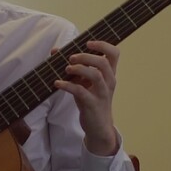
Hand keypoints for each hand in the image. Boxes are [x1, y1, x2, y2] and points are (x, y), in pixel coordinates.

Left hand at [53, 39, 121, 154]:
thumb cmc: (91, 100)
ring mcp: (102, 93)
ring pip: (95, 75)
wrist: (98, 126)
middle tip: (71, 58)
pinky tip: (57, 83)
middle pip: (102, 62)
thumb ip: (75, 67)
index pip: (114, 53)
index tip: (88, 43)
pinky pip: (81, 91)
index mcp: (109, 74)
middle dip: (85, 56)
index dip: (102, 45)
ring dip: (79, 69)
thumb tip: (55, 51)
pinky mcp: (92, 105)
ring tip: (66, 69)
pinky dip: (67, 85)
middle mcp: (109, 82)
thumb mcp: (85, 82)